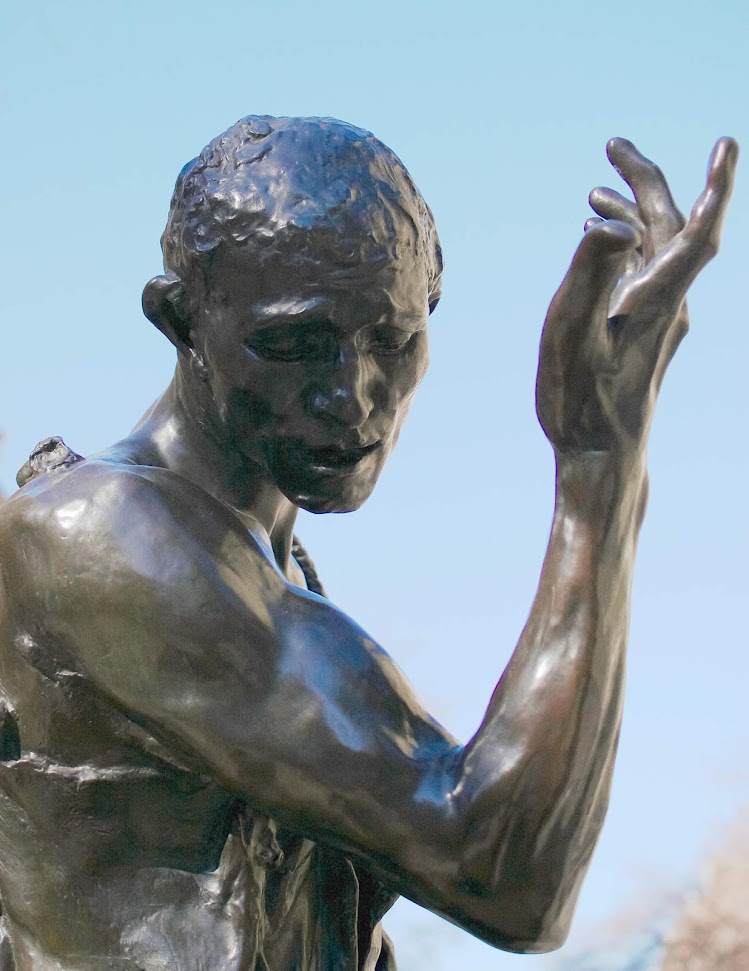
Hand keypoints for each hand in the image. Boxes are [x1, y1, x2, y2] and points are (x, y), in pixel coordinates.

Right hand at [536, 137, 737, 454]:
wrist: (601, 458)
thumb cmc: (581, 404)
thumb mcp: (571, 337)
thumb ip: (589, 276)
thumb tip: (612, 224)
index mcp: (658, 301)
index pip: (699, 232)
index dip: (716, 186)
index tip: (728, 144)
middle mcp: (670, 304)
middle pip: (671, 227)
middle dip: (645, 182)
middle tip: (613, 146)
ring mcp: (661, 319)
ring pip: (657, 249)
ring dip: (632, 213)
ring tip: (595, 191)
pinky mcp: (647, 332)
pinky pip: (644, 272)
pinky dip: (623, 247)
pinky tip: (598, 246)